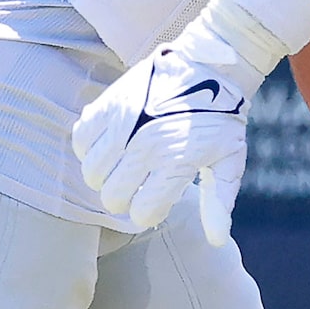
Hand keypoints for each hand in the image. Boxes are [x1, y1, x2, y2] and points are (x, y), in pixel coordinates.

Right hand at [72, 36, 260, 242]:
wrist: (210, 68)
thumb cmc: (222, 120)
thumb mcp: (229, 161)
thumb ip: (219, 202)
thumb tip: (216, 240)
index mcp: (175, 163)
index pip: (143, 212)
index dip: (148, 214)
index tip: (156, 204)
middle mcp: (145, 147)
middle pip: (112, 197)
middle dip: (124, 200)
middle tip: (139, 187)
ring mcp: (123, 125)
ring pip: (92, 173)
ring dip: (104, 178)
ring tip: (123, 168)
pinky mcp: (108, 105)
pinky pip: (80, 140)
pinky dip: (89, 149)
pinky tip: (109, 146)